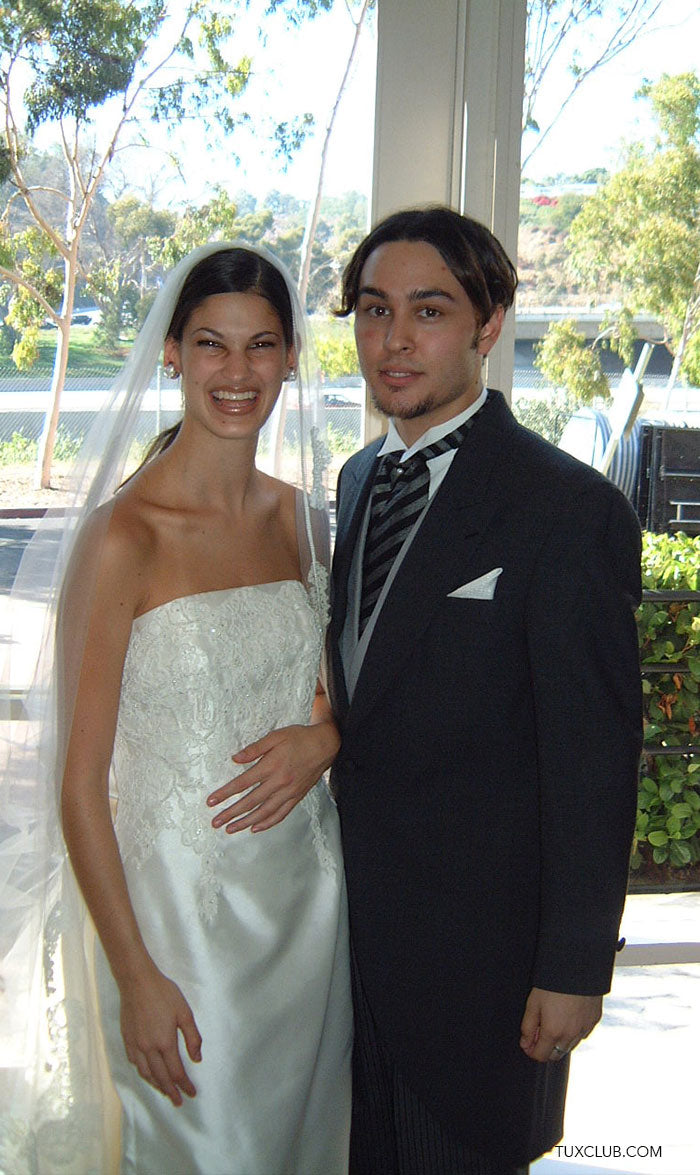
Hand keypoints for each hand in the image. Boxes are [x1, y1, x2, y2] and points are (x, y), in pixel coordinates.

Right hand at [119, 964, 201, 1104]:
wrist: (137, 982)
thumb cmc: (164, 994)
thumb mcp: (184, 1013)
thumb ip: (193, 1037)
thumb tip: (197, 1059)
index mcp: (165, 1042)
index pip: (176, 1072)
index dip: (185, 1085)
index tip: (192, 1093)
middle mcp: (148, 1049)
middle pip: (161, 1078)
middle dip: (171, 1092)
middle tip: (179, 1102)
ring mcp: (135, 1045)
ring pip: (146, 1073)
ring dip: (156, 1085)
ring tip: (165, 1091)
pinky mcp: (127, 1040)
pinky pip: (135, 1063)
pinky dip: (143, 1073)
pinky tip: (148, 1073)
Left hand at [207, 719, 339, 833]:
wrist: (325, 745)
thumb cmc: (299, 738)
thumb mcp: (276, 736)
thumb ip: (254, 749)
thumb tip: (235, 759)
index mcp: (272, 765)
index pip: (243, 783)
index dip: (226, 793)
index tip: (211, 801)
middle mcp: (279, 782)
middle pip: (250, 802)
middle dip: (231, 813)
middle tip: (216, 822)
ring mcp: (289, 792)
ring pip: (264, 812)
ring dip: (245, 822)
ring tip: (230, 829)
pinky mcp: (297, 797)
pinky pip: (281, 814)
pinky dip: (267, 823)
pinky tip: (255, 828)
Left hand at [519, 987, 602, 1062]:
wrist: (577, 968)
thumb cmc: (552, 984)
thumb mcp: (533, 1003)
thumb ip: (527, 1027)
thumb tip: (525, 1044)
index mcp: (553, 1032)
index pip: (541, 1056)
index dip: (531, 1051)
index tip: (528, 1043)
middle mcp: (570, 1035)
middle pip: (556, 1055)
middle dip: (545, 1049)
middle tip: (539, 1033)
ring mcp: (584, 1029)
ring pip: (570, 1046)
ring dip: (560, 1042)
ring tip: (554, 1022)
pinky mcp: (594, 1021)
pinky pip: (583, 1034)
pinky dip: (574, 1032)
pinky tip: (569, 1018)